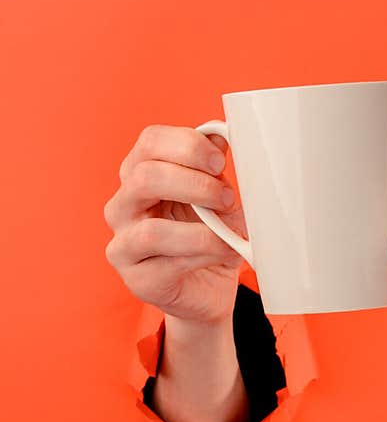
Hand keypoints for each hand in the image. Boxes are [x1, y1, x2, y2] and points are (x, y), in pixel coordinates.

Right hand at [104, 124, 244, 322]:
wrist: (212, 288)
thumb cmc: (212, 235)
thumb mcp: (218, 196)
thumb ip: (213, 167)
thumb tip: (219, 133)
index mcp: (140, 174)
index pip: (150, 142)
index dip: (187, 145)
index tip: (220, 161)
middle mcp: (123, 206)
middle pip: (144, 178)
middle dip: (196, 185)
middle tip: (227, 198)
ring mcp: (124, 245)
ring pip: (151, 231)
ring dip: (201, 230)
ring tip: (228, 235)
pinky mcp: (138, 279)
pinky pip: (168, 264)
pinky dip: (203, 255)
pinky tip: (222, 253)